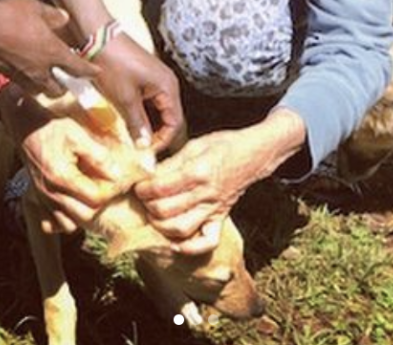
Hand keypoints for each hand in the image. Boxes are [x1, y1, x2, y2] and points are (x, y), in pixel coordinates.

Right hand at [0, 0, 97, 95]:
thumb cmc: (8, 15)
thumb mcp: (35, 8)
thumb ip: (52, 16)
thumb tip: (64, 18)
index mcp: (52, 52)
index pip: (77, 67)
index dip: (89, 71)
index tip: (97, 73)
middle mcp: (39, 69)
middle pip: (58, 89)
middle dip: (64, 86)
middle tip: (66, 76)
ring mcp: (22, 76)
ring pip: (39, 90)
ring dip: (45, 86)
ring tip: (44, 74)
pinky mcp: (6, 77)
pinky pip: (22, 85)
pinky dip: (27, 81)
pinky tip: (24, 69)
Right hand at [0, 90, 132, 233]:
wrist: (27, 129)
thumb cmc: (53, 129)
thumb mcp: (78, 136)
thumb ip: (98, 156)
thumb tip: (117, 174)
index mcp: (61, 177)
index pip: (95, 198)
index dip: (109, 190)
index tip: (113, 177)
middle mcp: (50, 194)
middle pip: (84, 215)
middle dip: (98, 203)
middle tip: (102, 185)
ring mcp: (43, 199)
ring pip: (69, 225)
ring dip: (82, 213)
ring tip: (87, 194)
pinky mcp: (39, 200)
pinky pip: (53, 224)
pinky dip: (64, 219)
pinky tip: (71, 202)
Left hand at [93, 33, 182, 151]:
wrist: (97, 36)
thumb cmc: (113, 64)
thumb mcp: (124, 99)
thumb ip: (137, 124)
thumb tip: (144, 147)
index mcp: (168, 87)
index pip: (174, 123)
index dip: (162, 141)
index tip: (145, 154)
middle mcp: (166, 83)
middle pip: (168, 118)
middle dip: (155, 135)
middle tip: (138, 150)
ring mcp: (155, 79)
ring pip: (157, 111)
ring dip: (146, 125)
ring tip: (131, 139)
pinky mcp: (144, 77)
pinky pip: (148, 101)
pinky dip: (140, 114)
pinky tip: (127, 122)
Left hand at [134, 111, 307, 253]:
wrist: (253, 154)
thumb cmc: (223, 145)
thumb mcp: (195, 145)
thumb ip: (172, 161)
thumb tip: (148, 173)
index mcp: (197, 171)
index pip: (161, 187)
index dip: (143, 188)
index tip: (138, 185)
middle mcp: (205, 193)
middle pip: (166, 210)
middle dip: (148, 206)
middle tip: (143, 199)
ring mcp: (213, 208)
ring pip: (181, 228)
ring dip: (161, 226)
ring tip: (154, 215)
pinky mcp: (220, 217)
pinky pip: (207, 241)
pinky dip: (190, 247)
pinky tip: (175, 242)